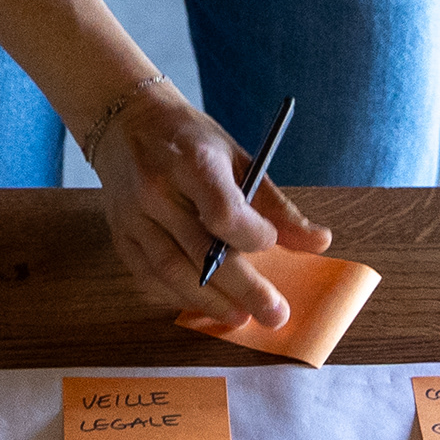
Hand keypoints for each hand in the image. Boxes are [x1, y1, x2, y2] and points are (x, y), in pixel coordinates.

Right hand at [87, 82, 332, 327]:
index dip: (251, 236)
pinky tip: (204, 304)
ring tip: (242, 317)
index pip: (223, 212)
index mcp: (191, 161)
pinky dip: (178, 296)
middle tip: (274, 314)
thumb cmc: (191, 141)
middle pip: (200, 251)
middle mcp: (156, 190)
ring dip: (210, 301)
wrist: (127, 122)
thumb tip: (319, 242)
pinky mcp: (120, 235)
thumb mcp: (237, 157)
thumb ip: (275, 205)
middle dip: (242, 288)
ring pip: (172, 271)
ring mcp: (133, 215)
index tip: (271, 244)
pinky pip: (149, 276)